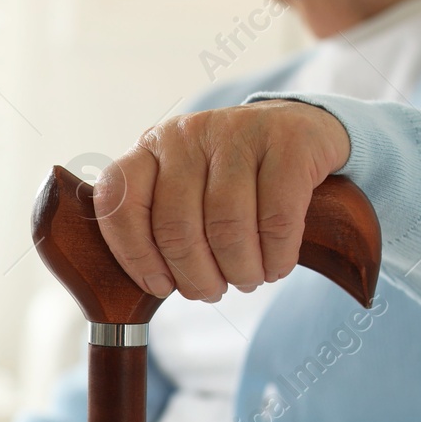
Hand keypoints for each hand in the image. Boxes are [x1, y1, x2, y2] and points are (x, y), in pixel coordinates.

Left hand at [93, 100, 350, 300]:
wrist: (301, 129)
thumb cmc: (233, 178)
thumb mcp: (187, 189)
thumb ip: (159, 224)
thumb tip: (152, 285)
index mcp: (151, 149)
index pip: (119, 204)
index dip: (135, 256)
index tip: (160, 287)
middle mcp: (187, 135)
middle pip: (176, 227)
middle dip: (195, 277)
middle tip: (211, 292)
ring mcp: (238, 132)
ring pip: (227, 226)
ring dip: (238, 271)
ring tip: (246, 280)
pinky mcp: (289, 141)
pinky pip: (276, 219)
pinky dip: (275, 257)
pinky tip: (275, 266)